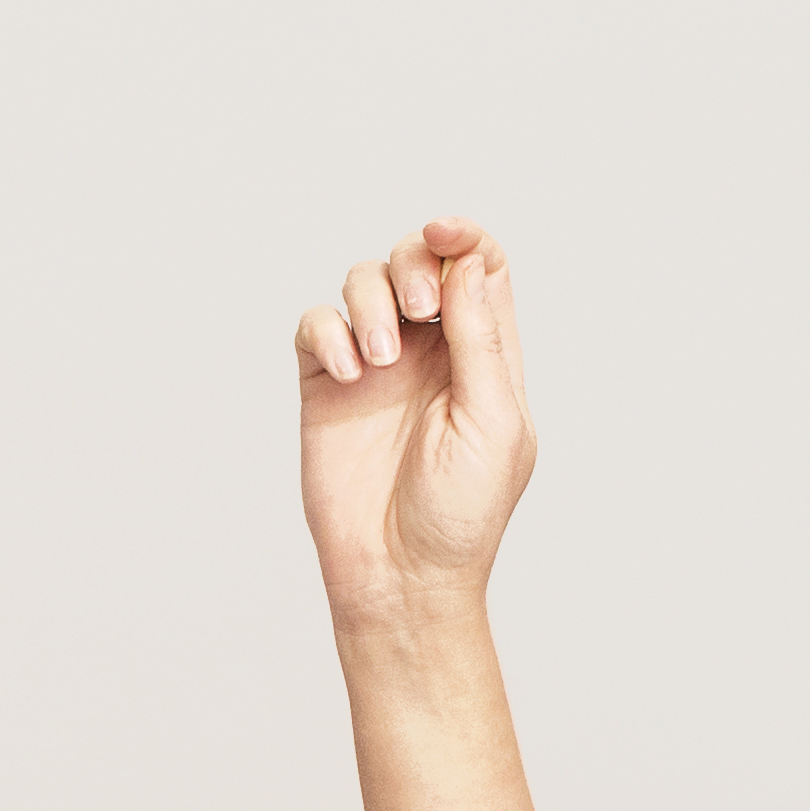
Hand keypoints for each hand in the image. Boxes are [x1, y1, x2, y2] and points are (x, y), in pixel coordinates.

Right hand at [293, 216, 533, 625]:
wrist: (399, 576)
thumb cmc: (460, 514)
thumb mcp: (493, 421)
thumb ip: (481, 339)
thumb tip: (465, 263)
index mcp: (483, 352)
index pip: (478, 264)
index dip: (462, 236)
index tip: (442, 235)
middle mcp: (429, 350)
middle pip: (417, 259)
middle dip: (412, 265)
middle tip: (417, 313)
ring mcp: (375, 366)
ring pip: (364, 282)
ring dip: (370, 302)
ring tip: (380, 359)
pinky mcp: (325, 388)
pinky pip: (316, 326)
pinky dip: (329, 333)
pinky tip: (350, 375)